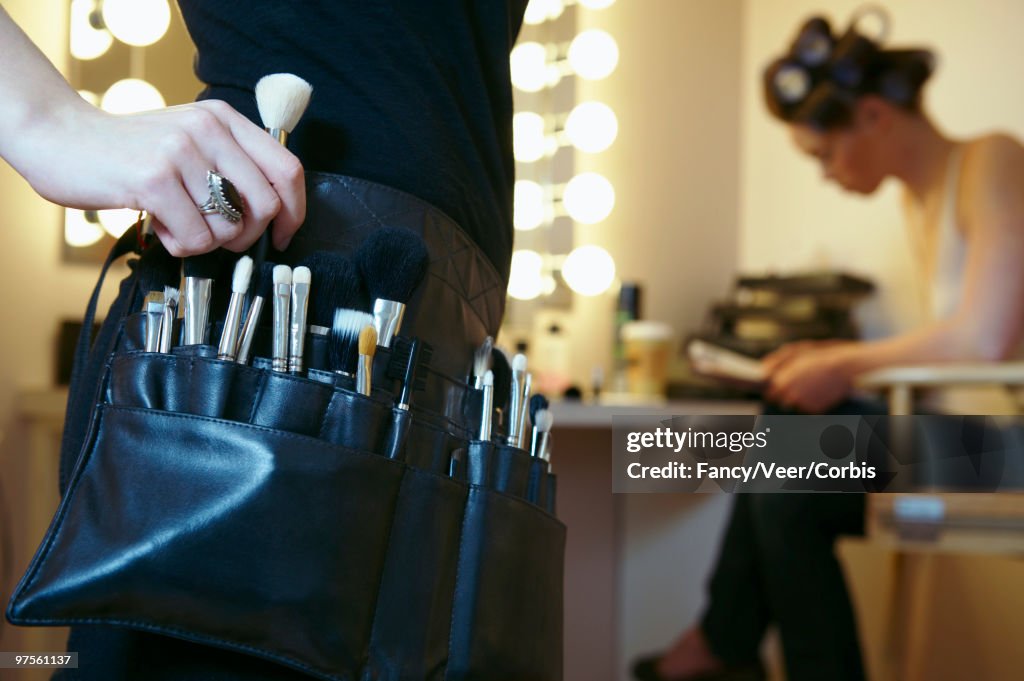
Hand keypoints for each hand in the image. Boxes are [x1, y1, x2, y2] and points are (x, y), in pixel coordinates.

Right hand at [18, 99, 304, 255]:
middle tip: (219, 236)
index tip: (282, 236)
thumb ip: (230, 164)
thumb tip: (276, 213)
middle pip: (266, 204)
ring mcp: (182, 152)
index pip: (287, 169)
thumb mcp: (190, 140)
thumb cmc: (130, 152)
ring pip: (230, 227)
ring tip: (177, 222)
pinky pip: (197, 238)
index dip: (294, 211)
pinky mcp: (155, 180)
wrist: (61, 138)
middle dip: (247, 236)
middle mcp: (209, 129)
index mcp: (224, 119)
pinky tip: (160, 226)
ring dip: (206, 241)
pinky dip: (181, 245)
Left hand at [763, 342, 855, 412]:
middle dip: (784, 395)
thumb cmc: (819, 356)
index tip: (775, 386)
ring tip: (810, 384)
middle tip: (795, 385)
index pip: (769, 394)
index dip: (772, 390)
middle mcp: (790, 396)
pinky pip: (808, 408)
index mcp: (782, 383)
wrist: (846, 367)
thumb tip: (763, 370)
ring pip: (794, 405)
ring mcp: (803, 404)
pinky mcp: (815, 410)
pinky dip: (811, 401)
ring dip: (798, 398)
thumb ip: (775, 361)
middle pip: (780, 402)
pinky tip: (818, 390)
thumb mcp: (795, 352)